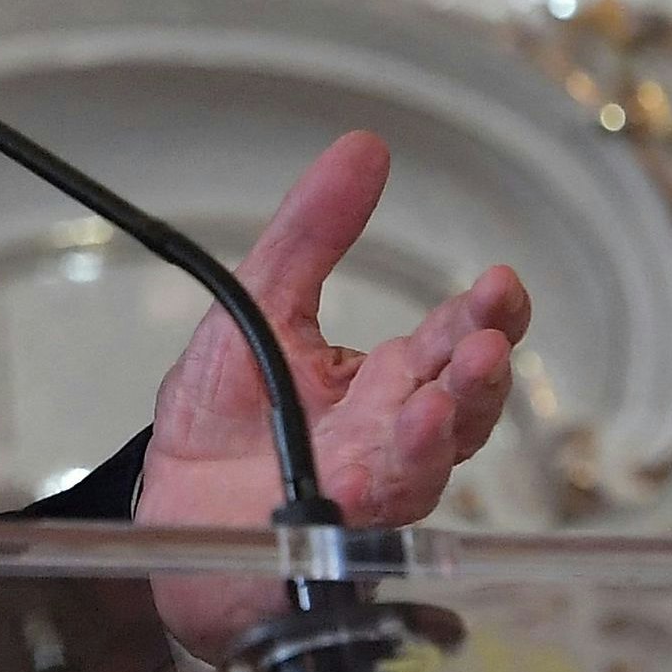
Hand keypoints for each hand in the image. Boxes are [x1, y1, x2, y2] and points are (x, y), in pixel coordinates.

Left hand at [132, 133, 526, 651]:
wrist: (169, 507)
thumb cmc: (223, 416)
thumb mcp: (263, 299)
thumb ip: (313, 231)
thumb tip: (364, 148)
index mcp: (385, 380)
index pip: (452, 340)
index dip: (485, 312)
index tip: (502, 280)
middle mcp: (393, 432)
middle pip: (464, 397)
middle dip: (486, 359)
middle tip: (495, 321)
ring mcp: (372, 481)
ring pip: (440, 448)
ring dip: (463, 407)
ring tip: (474, 363)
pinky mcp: (340, 523)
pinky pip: (388, 494)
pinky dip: (411, 458)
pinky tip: (419, 422)